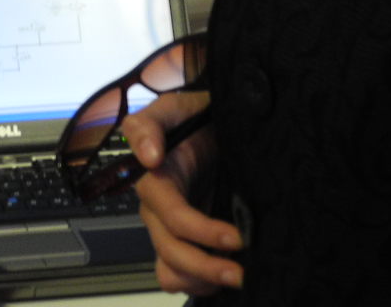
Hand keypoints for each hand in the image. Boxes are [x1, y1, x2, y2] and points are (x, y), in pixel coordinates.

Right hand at [126, 91, 244, 294]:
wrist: (214, 122)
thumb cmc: (193, 114)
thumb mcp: (172, 107)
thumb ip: (149, 125)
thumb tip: (148, 157)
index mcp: (154, 183)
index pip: (172, 217)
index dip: (202, 232)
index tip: (237, 237)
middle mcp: (158, 212)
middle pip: (171, 252)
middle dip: (206, 267)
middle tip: (241, 273)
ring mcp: (173, 230)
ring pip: (172, 272)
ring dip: (201, 280)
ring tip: (235, 278)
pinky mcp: (190, 240)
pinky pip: (182, 275)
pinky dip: (201, 282)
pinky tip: (225, 275)